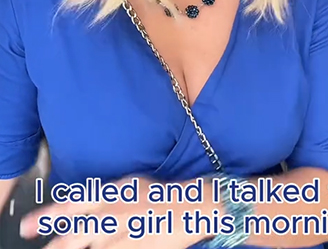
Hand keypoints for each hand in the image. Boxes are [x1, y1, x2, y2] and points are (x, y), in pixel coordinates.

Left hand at [21, 175, 205, 248]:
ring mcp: (124, 233)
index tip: (28, 227)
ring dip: (82, 248)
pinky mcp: (135, 247)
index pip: (73, 204)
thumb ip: (106, 196)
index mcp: (114, 192)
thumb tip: (81, 205)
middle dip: (57, 245)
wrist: (198, 206)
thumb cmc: (166, 196)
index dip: (47, 216)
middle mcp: (116, 212)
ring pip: (93, 247)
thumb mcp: (132, 186)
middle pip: (75, 234)